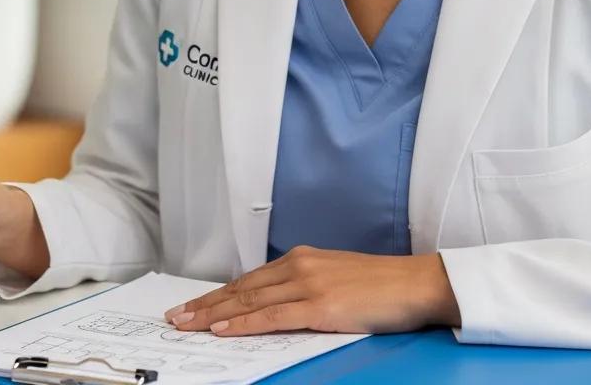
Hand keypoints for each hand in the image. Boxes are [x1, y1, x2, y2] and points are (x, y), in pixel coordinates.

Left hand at [162, 246, 460, 335]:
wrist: (415, 283)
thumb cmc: (380, 286)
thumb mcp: (334, 279)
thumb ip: (303, 288)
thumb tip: (274, 306)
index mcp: (300, 260)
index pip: (248, 281)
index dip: (217, 296)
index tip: (192, 306)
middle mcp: (297, 267)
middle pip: (241, 290)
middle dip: (204, 305)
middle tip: (175, 316)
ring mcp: (307, 285)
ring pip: (249, 302)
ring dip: (213, 315)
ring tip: (186, 324)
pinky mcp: (320, 306)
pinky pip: (273, 317)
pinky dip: (243, 324)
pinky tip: (223, 330)